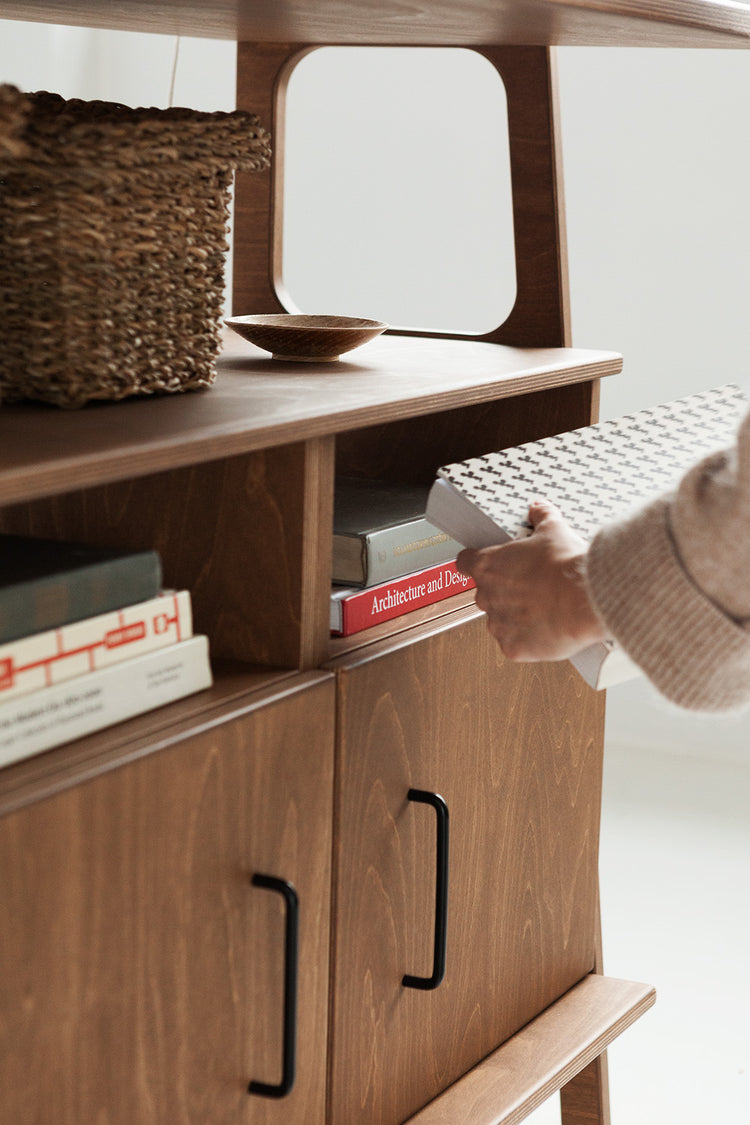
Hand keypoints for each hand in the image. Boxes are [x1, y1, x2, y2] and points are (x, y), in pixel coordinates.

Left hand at [456, 499, 606, 661]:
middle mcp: (487, 596)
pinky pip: (514, 644)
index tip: (482, 564)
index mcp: (488, 566)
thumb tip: (539, 509)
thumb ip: (541, 518)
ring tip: (544, 609)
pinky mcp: (513, 648)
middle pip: (485, 593)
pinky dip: (527, 639)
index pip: (465, 563)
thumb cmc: (566, 566)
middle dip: (505, 591)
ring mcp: (498, 624)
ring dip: (515, 616)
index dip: (474, 562)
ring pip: (499, 621)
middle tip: (531, 587)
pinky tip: (546, 629)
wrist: (585, 598)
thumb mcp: (554, 530)